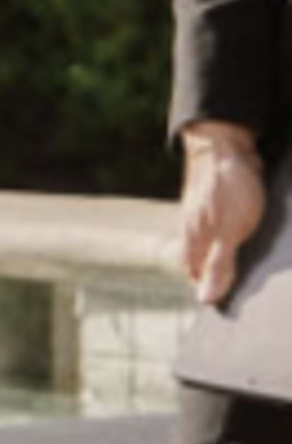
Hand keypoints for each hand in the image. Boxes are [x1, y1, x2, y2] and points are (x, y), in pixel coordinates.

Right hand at [183, 126, 267, 305]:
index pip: (196, 274)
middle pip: (204, 258)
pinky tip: (249, 229)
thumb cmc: (227, 188)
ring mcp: (205, 212)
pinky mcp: (218, 199)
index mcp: (193, 240)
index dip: (210, 287)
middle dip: (219, 271)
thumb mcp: (228, 232)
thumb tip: (206, 299)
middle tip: (240, 279)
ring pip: (214, 240)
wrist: (226, 143)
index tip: (228, 299)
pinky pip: (226, 222)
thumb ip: (219, 265)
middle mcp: (195, 228)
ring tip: (247, 258)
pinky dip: (236, 231)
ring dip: (228, 251)